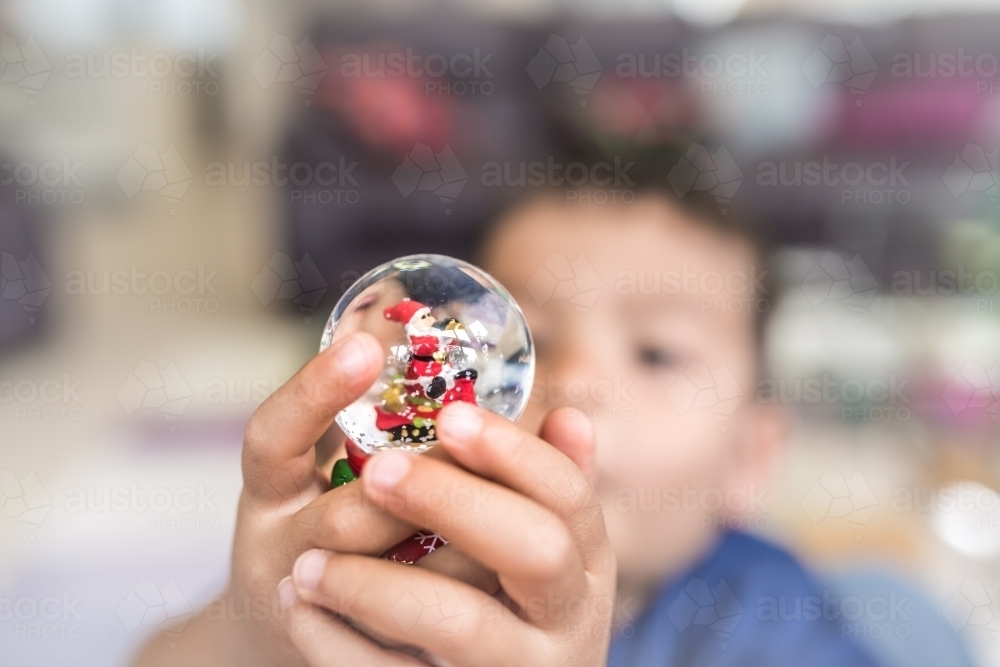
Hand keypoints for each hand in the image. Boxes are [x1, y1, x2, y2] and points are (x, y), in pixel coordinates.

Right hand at [133, 332, 491, 666]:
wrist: (285, 643)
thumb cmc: (338, 540)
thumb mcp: (345, 482)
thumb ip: (410, 439)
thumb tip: (548, 406)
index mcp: (271, 495)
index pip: (271, 439)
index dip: (312, 392)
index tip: (363, 346)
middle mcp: (278, 551)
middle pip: (347, 517)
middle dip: (434, 487)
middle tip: (492, 459)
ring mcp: (308, 611)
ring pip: (387, 582)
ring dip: (462, 554)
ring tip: (521, 532)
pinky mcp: (339, 655)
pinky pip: (397, 643)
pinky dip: (453, 611)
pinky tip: (503, 594)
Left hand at [282, 402, 616, 666]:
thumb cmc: (499, 606)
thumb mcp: (534, 550)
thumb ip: (539, 488)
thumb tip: (568, 415)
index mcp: (585, 562)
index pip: (569, 496)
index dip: (515, 453)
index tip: (450, 415)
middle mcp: (568, 620)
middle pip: (537, 552)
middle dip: (457, 503)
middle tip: (378, 470)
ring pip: (462, 624)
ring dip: (377, 585)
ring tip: (308, 559)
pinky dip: (338, 645)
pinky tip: (298, 606)